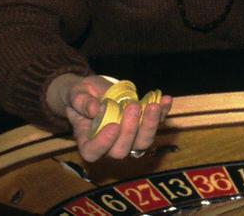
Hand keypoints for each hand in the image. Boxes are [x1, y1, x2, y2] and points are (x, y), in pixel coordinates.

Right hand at [50, 73, 172, 162]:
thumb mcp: (77, 94)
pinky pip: (157, 124)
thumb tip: (95, 109)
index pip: (93, 152)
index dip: (103, 143)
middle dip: (130, 130)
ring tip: (152, 105)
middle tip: (133, 107)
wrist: (96, 91)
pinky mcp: (144, 126)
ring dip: (150, 125)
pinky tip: (166, 99)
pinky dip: (163, 113)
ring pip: (142, 143)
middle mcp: (109, 145)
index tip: (112, 126)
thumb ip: (82, 102)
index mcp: (87, 141)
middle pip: (121, 150)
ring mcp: (129, 137)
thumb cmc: (83, 96)